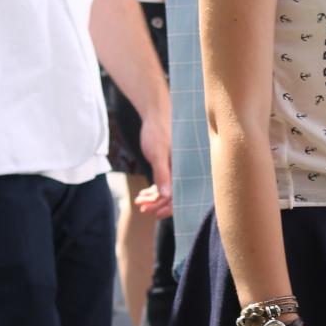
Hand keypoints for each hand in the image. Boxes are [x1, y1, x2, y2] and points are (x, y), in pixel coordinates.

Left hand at [136, 96, 172, 217]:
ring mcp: (178, 169)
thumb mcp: (158, 154)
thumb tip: (167, 196)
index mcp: (185, 168)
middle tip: (143, 208)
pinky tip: (143, 194)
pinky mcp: (171, 166)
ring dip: (154, 198)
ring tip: (140, 201)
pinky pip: (165, 183)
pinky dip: (154, 190)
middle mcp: (184, 170)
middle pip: (175, 196)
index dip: (168, 207)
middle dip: (158, 204)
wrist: (155, 113)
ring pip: (168, 190)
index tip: (153, 212)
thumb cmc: (158, 130)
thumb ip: (163, 174)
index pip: (181, 195)